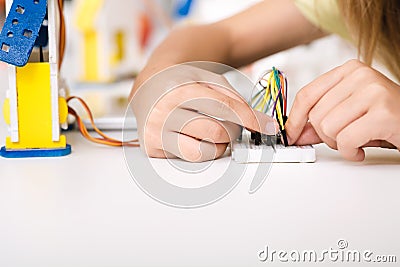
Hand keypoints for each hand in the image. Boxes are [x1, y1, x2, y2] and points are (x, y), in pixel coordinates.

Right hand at [130, 64, 276, 161]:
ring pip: (204, 151)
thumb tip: (257, 122)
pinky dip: (202, 150)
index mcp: (179, 89)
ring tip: (213, 131)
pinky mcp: (153, 147)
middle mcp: (164, 112)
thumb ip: (232, 97)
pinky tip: (198, 138)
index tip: (266, 126)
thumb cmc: (180, 82)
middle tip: (230, 125)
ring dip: (219, 145)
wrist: (148, 87)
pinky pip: (190, 158)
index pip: (224, 108)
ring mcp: (157, 132)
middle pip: (217, 132)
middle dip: (233, 131)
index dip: (250, 119)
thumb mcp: (206, 78)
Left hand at [286, 59, 399, 160]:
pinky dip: (351, 153)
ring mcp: (373, 92)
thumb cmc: (384, 119)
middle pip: (316, 115)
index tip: (290, 135)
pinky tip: (362, 149)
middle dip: (326, 136)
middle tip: (345, 138)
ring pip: (328, 128)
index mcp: (349, 71)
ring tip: (357, 140)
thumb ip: (320, 120)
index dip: (294, 119)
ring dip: (339, 144)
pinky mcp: (383, 113)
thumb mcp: (348, 114)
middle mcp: (361, 76)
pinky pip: (346, 140)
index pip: (307, 94)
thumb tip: (294, 132)